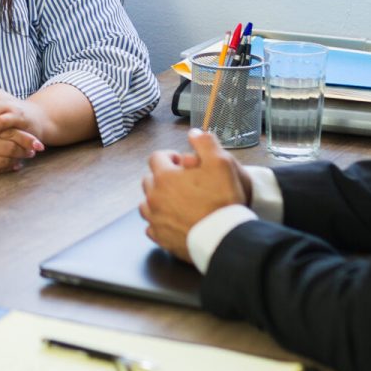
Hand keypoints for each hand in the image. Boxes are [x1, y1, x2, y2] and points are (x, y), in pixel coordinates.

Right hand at [0, 132, 37, 176]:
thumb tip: (4, 118)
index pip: (6, 130)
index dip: (23, 135)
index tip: (37, 139)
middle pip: (9, 145)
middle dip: (26, 147)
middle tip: (38, 148)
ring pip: (3, 159)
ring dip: (18, 158)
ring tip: (29, 156)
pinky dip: (7, 167)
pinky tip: (16, 165)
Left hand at [138, 130, 247, 262]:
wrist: (224, 237)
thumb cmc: (223, 201)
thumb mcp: (221, 163)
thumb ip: (205, 143)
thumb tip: (193, 133)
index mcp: (165, 177)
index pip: (156, 158)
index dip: (169, 157)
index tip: (180, 163)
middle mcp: (154, 197)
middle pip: (149, 181)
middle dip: (162, 178)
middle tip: (181, 182)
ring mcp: (155, 219)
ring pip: (147, 204)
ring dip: (158, 200)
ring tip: (176, 202)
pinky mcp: (160, 238)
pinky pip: (152, 226)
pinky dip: (159, 222)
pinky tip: (173, 221)